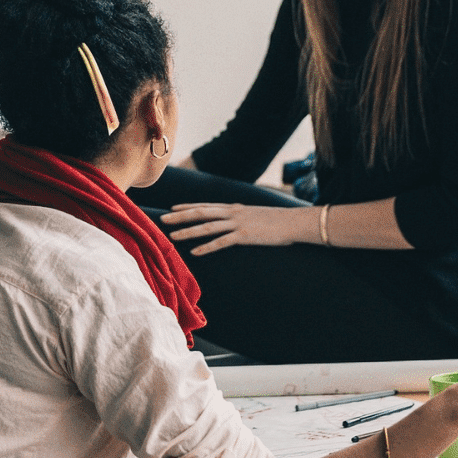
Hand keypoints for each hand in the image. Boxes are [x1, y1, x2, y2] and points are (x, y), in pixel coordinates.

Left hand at [162, 203, 305, 255]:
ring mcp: (238, 224)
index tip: (172, 209)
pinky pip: (221, 242)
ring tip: (172, 236)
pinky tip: (195, 252)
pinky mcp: (245, 236)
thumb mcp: (256, 215)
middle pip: (201, 213)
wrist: (294, 222)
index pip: (206, 205)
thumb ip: (243, 217)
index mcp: (235, 208)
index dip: (188, 207)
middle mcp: (233, 213)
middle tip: (162, 219)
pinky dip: (207, 247)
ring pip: (207, 227)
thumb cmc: (278, 221)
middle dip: (180, 216)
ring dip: (188, 231)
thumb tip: (235, 222)